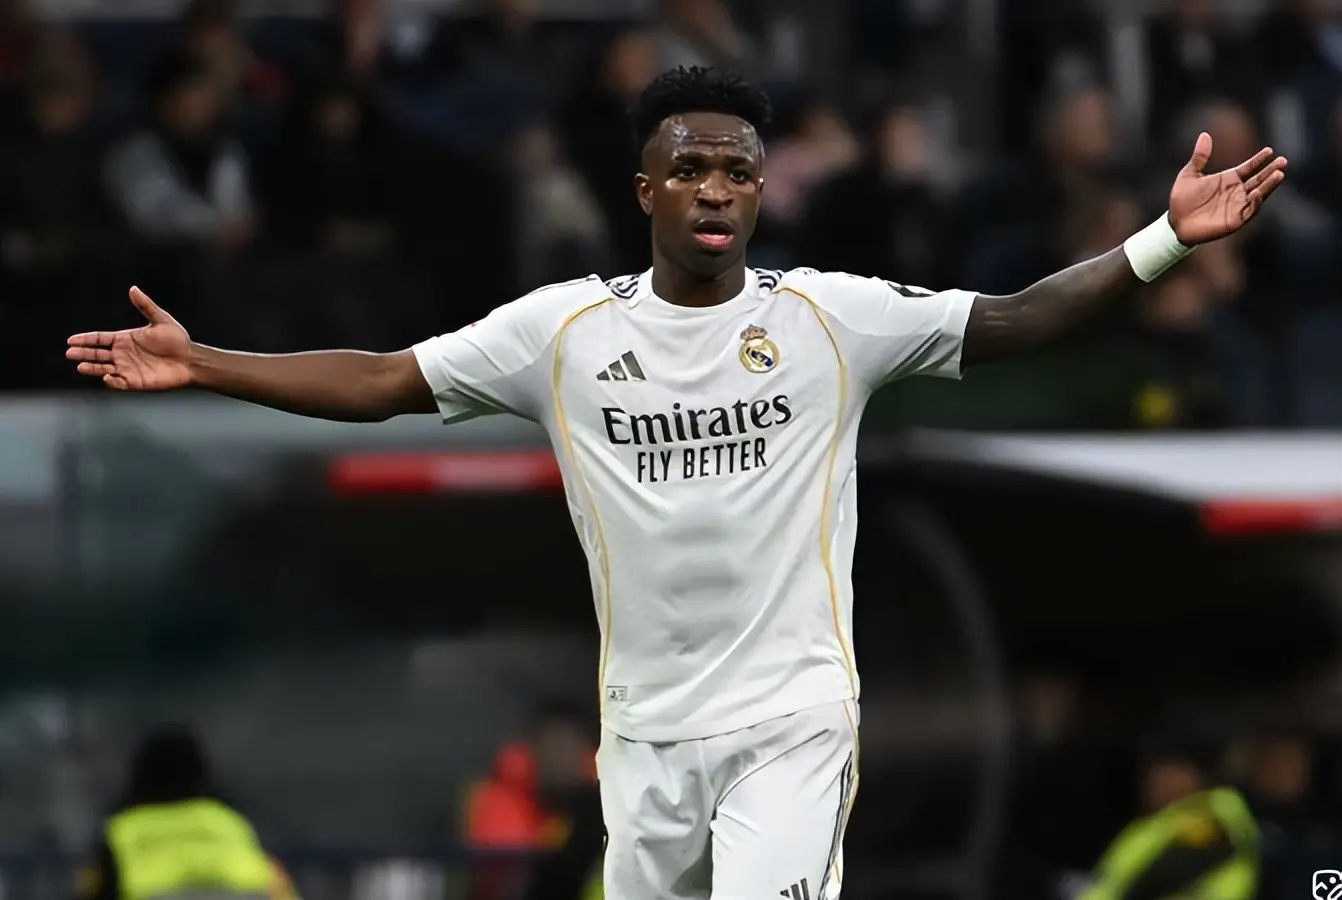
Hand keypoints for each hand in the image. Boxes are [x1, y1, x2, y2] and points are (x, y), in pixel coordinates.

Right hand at [65, 287, 193, 390]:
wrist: (191, 360)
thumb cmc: (177, 340)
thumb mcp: (160, 320)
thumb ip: (145, 306)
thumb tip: (133, 288)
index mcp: (125, 339)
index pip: (100, 339)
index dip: (85, 339)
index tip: (71, 340)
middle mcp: (123, 354)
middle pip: (97, 354)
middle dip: (83, 353)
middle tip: (70, 353)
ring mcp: (128, 368)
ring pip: (103, 369)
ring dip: (92, 368)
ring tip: (80, 366)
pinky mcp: (135, 382)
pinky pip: (118, 383)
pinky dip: (111, 382)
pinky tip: (107, 377)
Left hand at [1169, 132, 1286, 245]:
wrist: (1175, 222)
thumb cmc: (1182, 199)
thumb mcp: (1189, 175)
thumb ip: (1199, 157)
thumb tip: (1205, 134)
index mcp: (1229, 179)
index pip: (1249, 168)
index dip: (1259, 160)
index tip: (1270, 150)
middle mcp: (1237, 192)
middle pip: (1259, 179)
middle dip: (1271, 170)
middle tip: (1282, 161)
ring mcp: (1237, 206)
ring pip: (1259, 194)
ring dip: (1269, 185)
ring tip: (1279, 174)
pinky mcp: (1235, 220)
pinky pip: (1249, 211)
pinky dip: (1255, 203)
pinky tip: (1257, 193)